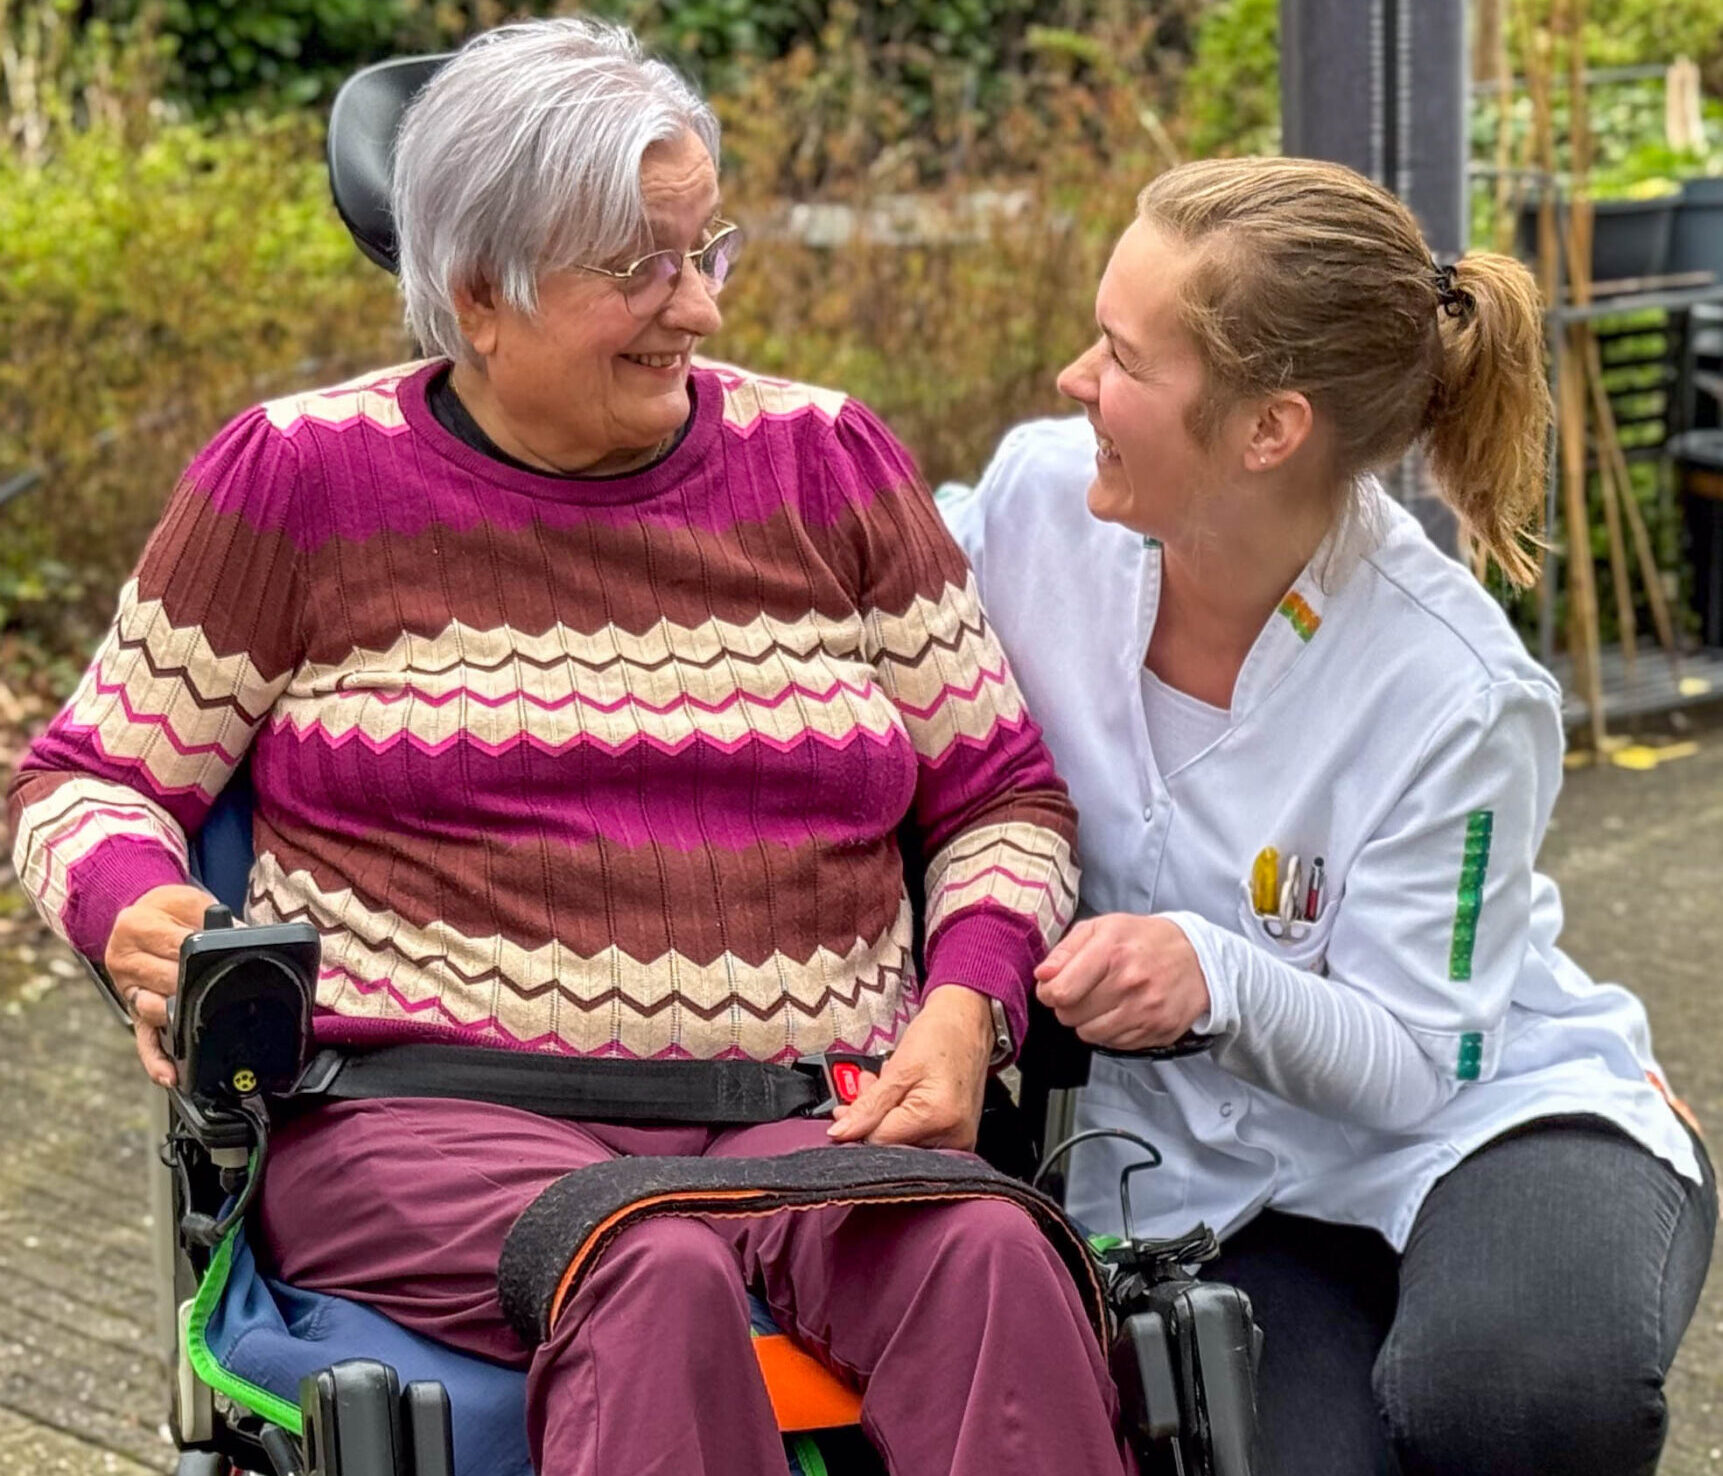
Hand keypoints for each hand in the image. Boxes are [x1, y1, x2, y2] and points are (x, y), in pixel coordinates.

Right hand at [105, 883, 217, 1087]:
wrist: (139, 913)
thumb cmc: (169, 909)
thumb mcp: (190, 901)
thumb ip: (214, 919)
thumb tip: (245, 939)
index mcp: (137, 926)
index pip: (175, 947)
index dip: (202, 958)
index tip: (226, 966)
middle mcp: (125, 959)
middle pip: (166, 981)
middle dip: (196, 987)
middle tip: (224, 993)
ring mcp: (128, 989)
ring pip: (154, 1011)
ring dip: (179, 1020)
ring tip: (201, 1029)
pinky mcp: (134, 1010)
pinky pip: (144, 1039)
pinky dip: (156, 1060)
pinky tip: (169, 1075)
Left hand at [826, 986, 993, 1149]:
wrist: (968, 1022)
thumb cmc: (941, 1036)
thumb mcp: (898, 1067)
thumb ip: (868, 1106)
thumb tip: (840, 1132)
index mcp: (938, 1118)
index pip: (881, 1141)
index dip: (859, 1125)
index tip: (846, 1107)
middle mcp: (954, 1137)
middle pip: (894, 1144)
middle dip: (873, 1119)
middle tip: (867, 1089)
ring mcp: (959, 1138)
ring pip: (904, 1140)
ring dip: (887, 1116)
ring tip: (885, 1085)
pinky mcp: (957, 1135)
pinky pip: (920, 1136)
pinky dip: (904, 1117)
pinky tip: (901, 1096)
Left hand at [1033, 914, 1209, 1051]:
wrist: (1198, 958)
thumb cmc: (1144, 940)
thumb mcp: (1103, 927)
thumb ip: (1066, 950)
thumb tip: (1042, 975)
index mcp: (1111, 952)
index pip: (1061, 992)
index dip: (1049, 993)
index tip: (1054, 988)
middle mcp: (1129, 984)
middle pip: (1070, 1016)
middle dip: (1067, 1006)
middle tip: (1080, 993)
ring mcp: (1145, 1011)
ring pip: (1089, 1035)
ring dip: (1087, 1021)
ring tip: (1102, 1002)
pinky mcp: (1157, 1032)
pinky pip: (1113, 1044)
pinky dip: (1109, 1032)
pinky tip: (1121, 1012)